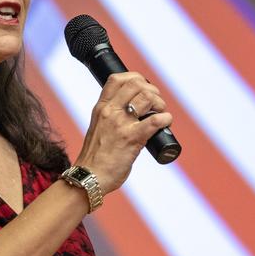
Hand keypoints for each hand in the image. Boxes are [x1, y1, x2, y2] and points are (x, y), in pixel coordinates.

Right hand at [75, 72, 172, 194]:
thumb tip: (134, 112)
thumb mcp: (99, 128)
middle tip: (156, 104)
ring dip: (160, 104)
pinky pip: (154, 121)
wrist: (89, 177)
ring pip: (146, 98)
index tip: (144, 88)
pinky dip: (165, 119)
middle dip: (152, 90)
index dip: (136, 78)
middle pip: (135, 84)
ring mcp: (120, 124)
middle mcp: (110, 112)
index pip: (116, 79)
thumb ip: (112, 117)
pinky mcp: (131, 139)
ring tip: (161, 114)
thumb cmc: (96, 157)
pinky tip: (165, 123)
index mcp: (101, 108)